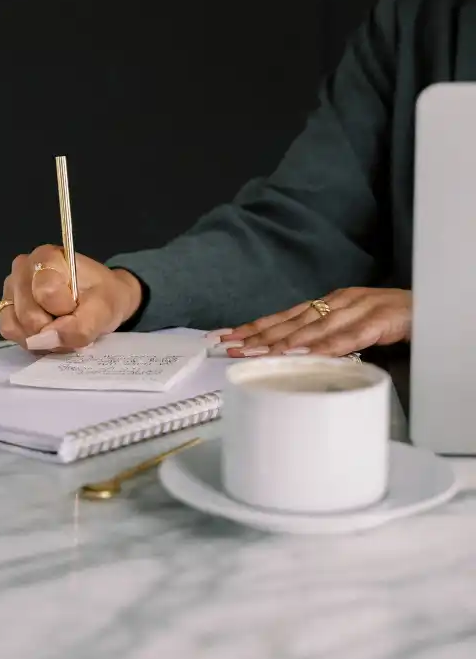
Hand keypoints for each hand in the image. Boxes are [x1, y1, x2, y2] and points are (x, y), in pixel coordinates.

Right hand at [0, 245, 142, 350]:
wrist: (100, 301)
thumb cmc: (103, 297)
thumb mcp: (104, 309)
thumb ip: (81, 326)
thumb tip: (48, 338)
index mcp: (47, 257)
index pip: (46, 292)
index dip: (64, 310)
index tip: (77, 306)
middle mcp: (23, 268)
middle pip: (28, 313)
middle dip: (52, 328)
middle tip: (71, 323)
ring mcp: (12, 288)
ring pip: (15, 324)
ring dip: (41, 337)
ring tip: (60, 329)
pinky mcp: (6, 307)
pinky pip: (10, 331)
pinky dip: (30, 340)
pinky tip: (47, 333)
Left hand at [222, 288, 411, 357]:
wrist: (429, 306)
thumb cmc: (389, 318)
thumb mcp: (352, 326)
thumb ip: (327, 338)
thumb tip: (296, 356)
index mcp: (328, 304)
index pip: (284, 316)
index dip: (256, 327)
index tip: (229, 337)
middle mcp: (336, 303)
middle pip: (291, 321)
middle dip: (258, 335)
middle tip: (231, 347)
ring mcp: (356, 310)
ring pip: (314, 328)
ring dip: (284, 342)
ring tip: (258, 353)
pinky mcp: (377, 321)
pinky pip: (348, 337)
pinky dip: (325, 346)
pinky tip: (306, 354)